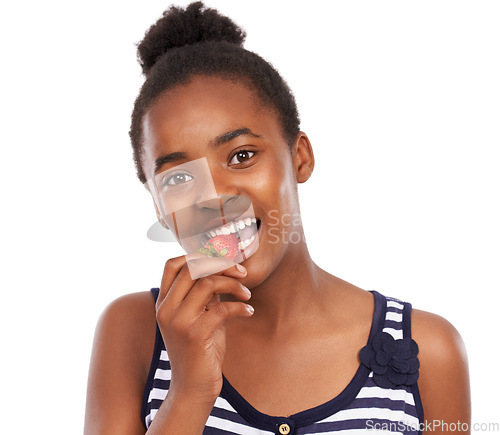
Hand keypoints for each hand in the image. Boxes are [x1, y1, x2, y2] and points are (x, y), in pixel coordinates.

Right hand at [155, 253, 253, 403]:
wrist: (192, 389)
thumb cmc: (199, 351)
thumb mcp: (199, 317)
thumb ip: (204, 294)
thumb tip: (222, 269)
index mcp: (164, 302)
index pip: (173, 264)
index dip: (198, 255)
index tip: (222, 261)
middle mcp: (166, 309)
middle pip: (192, 268)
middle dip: (222, 265)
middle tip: (241, 273)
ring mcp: (177, 322)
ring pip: (207, 283)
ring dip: (233, 285)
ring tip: (247, 295)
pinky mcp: (194, 335)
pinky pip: (222, 308)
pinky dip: (240, 307)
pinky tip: (249, 312)